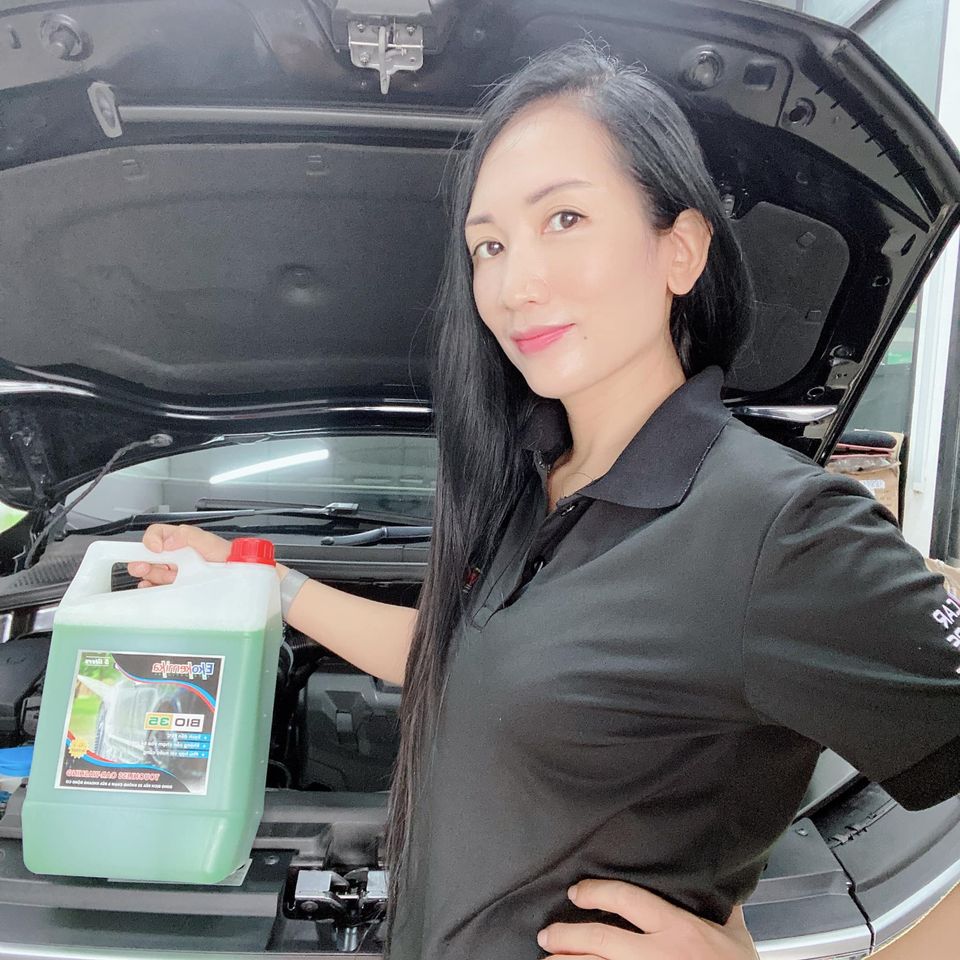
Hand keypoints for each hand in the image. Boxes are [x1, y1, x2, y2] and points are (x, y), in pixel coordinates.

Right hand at [127, 523, 230, 587]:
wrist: (235, 573)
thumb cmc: (225, 555)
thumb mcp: (208, 541)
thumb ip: (188, 535)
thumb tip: (167, 541)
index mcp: (179, 539)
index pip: (156, 534)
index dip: (151, 540)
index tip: (155, 549)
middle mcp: (174, 554)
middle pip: (148, 555)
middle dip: (142, 560)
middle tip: (143, 567)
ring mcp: (174, 570)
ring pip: (151, 571)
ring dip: (149, 575)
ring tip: (159, 578)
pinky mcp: (175, 585)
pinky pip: (157, 586)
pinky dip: (151, 588)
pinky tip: (152, 588)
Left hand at [537, 880, 757, 959]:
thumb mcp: (735, 934)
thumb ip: (717, 906)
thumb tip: (714, 881)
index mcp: (678, 929)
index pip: (627, 900)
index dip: (596, 893)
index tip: (577, 892)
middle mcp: (659, 955)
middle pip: (601, 940)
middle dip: (567, 936)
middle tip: (547, 934)